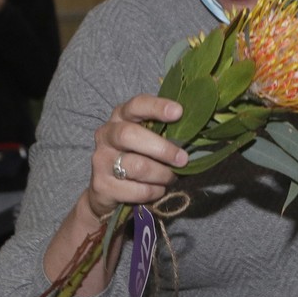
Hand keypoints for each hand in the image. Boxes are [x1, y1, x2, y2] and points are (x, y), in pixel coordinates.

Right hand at [87, 94, 188, 218]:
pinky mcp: (101, 185)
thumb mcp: (149, 138)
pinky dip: (154, 191)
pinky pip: (137, 190)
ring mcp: (101, 160)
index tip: (178, 112)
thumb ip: (165, 131)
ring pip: (137, 167)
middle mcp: (106, 134)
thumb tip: (196, 130)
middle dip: (162, 149)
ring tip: (170, 177)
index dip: (156, 107)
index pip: (136, 105)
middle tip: (183, 159)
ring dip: (162, 175)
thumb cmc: (137, 156)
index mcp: (121, 117)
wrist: (106, 190)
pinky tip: (157, 189)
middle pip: (130, 135)